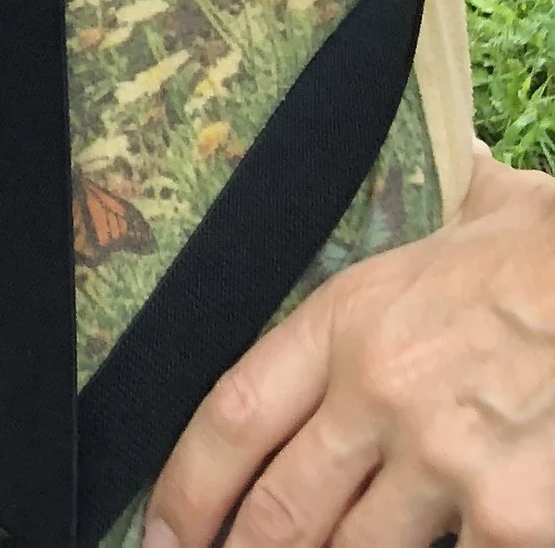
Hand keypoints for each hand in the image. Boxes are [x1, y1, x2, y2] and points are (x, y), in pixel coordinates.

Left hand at [147, 148, 554, 547]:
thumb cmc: (549, 250)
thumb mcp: (466, 216)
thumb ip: (426, 216)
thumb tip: (448, 166)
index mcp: (349, 319)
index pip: (232, 416)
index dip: (185, 487)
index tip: (161, 531)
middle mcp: (380, 395)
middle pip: (278, 509)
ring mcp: (445, 464)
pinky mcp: (511, 522)